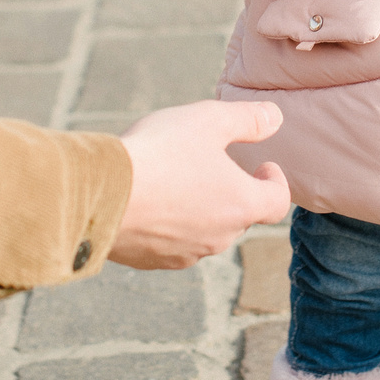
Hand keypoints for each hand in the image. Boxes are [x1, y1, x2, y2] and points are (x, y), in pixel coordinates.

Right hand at [112, 100, 291, 268]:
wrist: (101, 195)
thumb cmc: (160, 153)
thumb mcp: (208, 121)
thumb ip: (248, 119)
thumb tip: (275, 117)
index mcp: (241, 205)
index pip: (277, 202)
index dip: (276, 183)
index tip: (263, 166)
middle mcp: (220, 237)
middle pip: (239, 216)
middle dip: (232, 191)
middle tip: (212, 165)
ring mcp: (185, 254)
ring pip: (204, 231)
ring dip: (199, 209)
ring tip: (175, 179)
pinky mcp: (152, 261)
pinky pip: (170, 243)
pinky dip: (168, 225)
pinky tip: (147, 201)